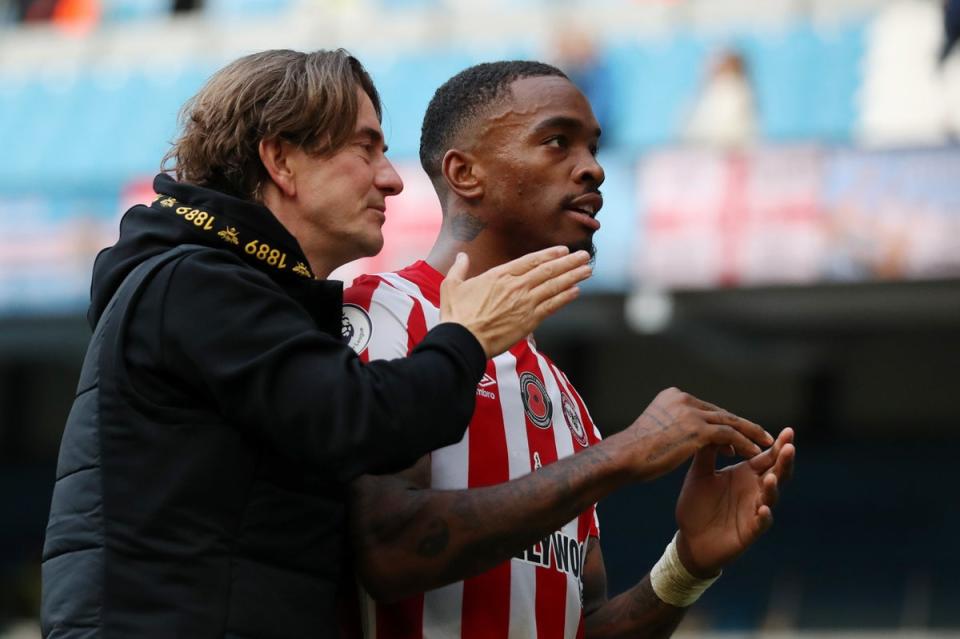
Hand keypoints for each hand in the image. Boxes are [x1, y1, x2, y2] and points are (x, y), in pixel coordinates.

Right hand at [439, 247, 591, 357]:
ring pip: (554, 286)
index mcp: (499, 275)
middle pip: (548, 270)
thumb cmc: (456, 315)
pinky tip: (575, 291)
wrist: (463, 340)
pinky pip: (552, 306)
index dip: (549, 254)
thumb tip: (461, 256)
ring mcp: (524, 303)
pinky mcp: (529, 321)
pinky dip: (565, 297)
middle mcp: (515, 286)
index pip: (530, 260)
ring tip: (587, 270)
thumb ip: (459, 268)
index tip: (563, 250)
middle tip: (584, 255)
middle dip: (568, 262)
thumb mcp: (452, 286)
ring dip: (572, 277)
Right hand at [613, 388, 774, 481]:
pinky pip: (730, 435)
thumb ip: (673, 427)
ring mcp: (690, 412)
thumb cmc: (634, 452)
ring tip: (765, 445)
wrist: (624, 457)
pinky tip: (754, 454)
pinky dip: (744, 444)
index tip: (739, 434)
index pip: (706, 409)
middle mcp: (682, 399)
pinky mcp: (697, 428)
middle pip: (720, 413)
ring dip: (750, 434)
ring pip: (730, 422)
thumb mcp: (655, 431)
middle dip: (742, 426)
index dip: (724, 423)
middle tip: (761, 436)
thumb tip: (685, 437)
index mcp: (671, 396)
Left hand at [674, 428, 795, 577]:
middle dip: (784, 461)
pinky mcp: (749, 531)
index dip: (779, 445)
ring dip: (773, 487)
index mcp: (746, 474)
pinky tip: (763, 510)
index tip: (789, 430)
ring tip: (772, 477)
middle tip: (790, 447)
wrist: (690, 538)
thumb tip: (713, 427)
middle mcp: (755, 490)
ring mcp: (754, 510)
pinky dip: (764, 516)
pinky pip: (761, 523)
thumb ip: (707, 452)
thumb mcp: (699, 474)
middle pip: (777, 473)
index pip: (767, 456)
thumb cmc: (697, 504)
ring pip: (771, 497)